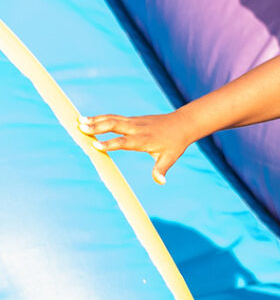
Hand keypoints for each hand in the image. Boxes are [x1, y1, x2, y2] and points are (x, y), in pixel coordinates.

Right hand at [77, 111, 192, 183]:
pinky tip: (88, 119)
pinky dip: (101, 118)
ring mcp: (134, 122)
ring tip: (78, 121)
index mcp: (144, 139)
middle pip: (115, 125)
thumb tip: (161, 182)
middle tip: (81, 128)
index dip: (110, 143)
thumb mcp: (171, 157)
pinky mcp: (132, 119)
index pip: (125, 142)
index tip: (96, 145)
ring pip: (113, 119)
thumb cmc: (175, 143)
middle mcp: (137, 128)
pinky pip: (114, 117)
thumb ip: (161, 169)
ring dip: (96, 120)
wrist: (182, 124)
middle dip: (98, 127)